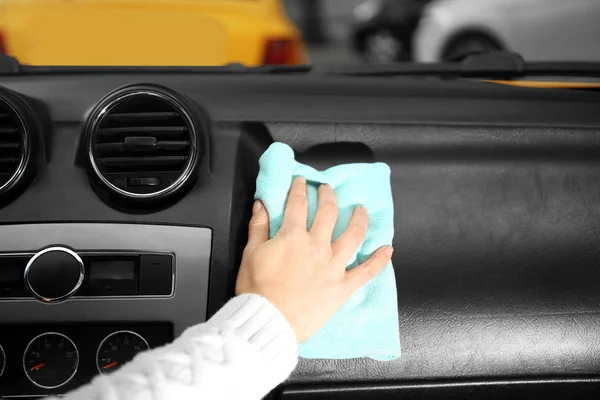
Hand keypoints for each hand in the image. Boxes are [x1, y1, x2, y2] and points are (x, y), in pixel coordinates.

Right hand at [236, 176, 392, 342]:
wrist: (269, 320)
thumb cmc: (257, 289)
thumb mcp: (250, 253)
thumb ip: (258, 226)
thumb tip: (261, 204)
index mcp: (293, 236)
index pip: (298, 204)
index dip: (299, 189)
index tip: (301, 182)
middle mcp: (317, 246)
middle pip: (328, 212)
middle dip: (328, 195)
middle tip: (327, 188)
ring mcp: (333, 266)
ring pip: (353, 235)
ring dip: (359, 218)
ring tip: (361, 209)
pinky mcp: (343, 286)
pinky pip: (366, 272)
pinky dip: (379, 260)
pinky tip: (388, 249)